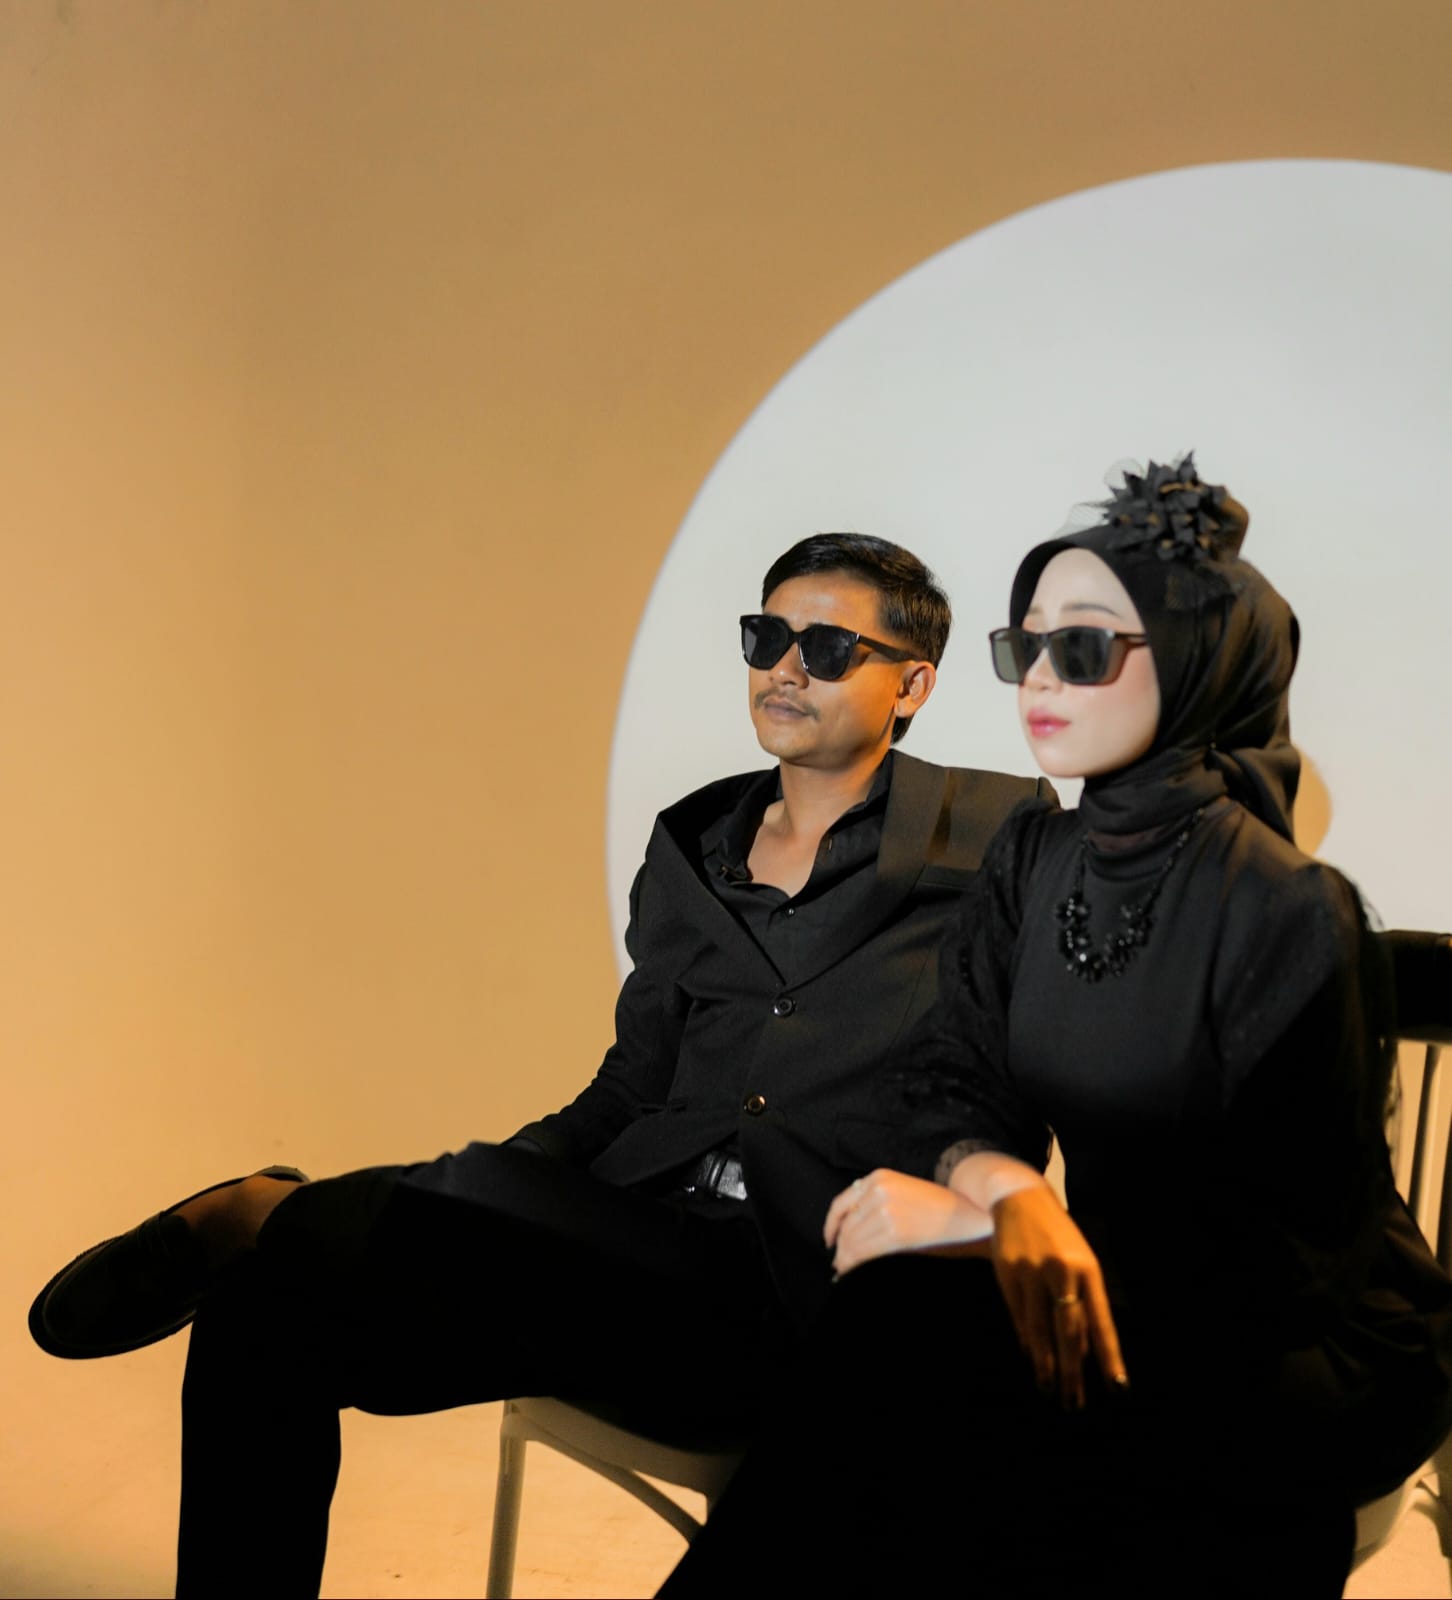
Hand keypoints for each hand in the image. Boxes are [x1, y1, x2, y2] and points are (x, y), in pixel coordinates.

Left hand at [823, 1169, 992, 1275]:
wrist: (971, 1214)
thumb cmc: (940, 1208)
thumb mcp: (904, 1191)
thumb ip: (877, 1202)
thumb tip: (848, 1232)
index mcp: (878, 1177)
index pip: (841, 1205)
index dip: (832, 1226)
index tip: (830, 1241)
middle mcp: (878, 1191)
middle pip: (846, 1227)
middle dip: (840, 1249)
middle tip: (839, 1265)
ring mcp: (885, 1211)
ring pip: (852, 1243)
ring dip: (846, 1261)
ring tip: (845, 1272)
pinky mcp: (895, 1232)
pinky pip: (864, 1254)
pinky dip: (855, 1266)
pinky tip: (855, 1273)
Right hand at [989, 1183, 1126, 1409]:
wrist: (1020, 1199)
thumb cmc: (1059, 1236)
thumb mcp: (1080, 1260)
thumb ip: (1084, 1300)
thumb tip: (1084, 1349)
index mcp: (1088, 1269)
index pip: (1102, 1321)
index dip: (1109, 1356)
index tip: (1118, 1387)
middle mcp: (1062, 1272)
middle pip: (1069, 1331)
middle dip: (1073, 1370)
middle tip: (1075, 1402)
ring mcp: (1032, 1273)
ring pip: (1040, 1329)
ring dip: (1046, 1363)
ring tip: (1050, 1389)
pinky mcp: (1007, 1274)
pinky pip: (1019, 1317)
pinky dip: (1027, 1340)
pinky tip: (1031, 1357)